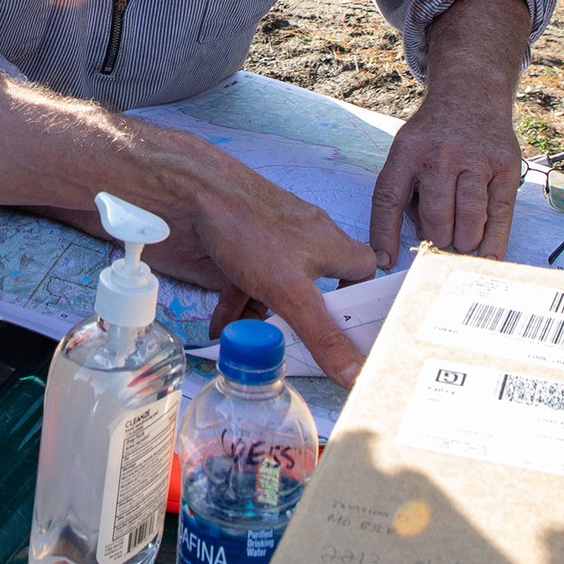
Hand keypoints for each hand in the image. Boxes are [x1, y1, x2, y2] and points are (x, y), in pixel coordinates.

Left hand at [172, 152, 379, 383]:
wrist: (198, 188)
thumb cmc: (250, 231)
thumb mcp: (291, 293)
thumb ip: (323, 336)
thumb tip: (356, 375)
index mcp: (332, 245)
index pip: (365, 268)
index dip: (360, 294)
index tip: (345, 322)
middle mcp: (309, 235)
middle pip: (317, 281)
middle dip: (300, 312)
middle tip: (289, 334)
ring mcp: (276, 232)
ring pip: (278, 280)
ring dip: (262, 311)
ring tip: (243, 337)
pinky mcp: (248, 232)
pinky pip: (250, 271)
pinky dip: (238, 297)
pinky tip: (221, 324)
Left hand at [367, 97, 521, 266]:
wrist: (471, 94)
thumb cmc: (435, 134)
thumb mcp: (408, 150)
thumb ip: (408, 191)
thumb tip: (422, 239)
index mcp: (407, 151)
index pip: (389, 198)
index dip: (385, 234)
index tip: (384, 260)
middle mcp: (441, 154)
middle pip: (436, 214)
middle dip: (438, 239)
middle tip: (441, 246)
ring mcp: (475, 160)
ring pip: (469, 216)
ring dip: (464, 242)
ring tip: (462, 246)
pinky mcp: (505, 167)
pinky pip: (499, 213)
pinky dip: (494, 240)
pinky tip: (488, 256)